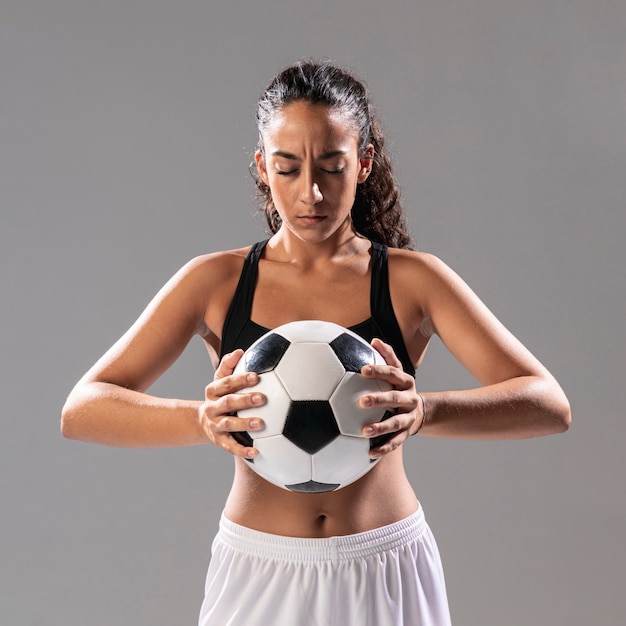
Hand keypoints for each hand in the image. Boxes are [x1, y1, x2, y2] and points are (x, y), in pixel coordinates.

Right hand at [198, 349, 264, 457]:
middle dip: (245, 400)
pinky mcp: (220, 441)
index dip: (240, 379)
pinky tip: (256, 452)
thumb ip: (228, 366)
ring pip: (229, 425)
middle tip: (262, 398)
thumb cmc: (221, 396)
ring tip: (260, 423)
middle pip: (228, 403)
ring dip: (244, 424)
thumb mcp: (220, 381)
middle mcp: (212, 408)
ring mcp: (215, 425)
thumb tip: (239, 351)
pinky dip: (243, 450)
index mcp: (213, 391)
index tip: (256, 376)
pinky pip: (231, 447)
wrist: (203, 422)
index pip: (226, 382)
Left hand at [359, 338, 424, 457]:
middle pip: (395, 398)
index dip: (379, 371)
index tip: (363, 370)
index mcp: (405, 382)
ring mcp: (409, 418)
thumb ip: (386, 356)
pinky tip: (369, 453)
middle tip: (361, 401)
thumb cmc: (398, 387)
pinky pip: (395, 442)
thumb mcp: (396, 372)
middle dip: (379, 399)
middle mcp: (410, 399)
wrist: (419, 411)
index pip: (393, 373)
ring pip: (396, 423)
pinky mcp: (406, 434)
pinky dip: (383, 448)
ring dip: (380, 427)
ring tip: (364, 431)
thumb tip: (374, 340)